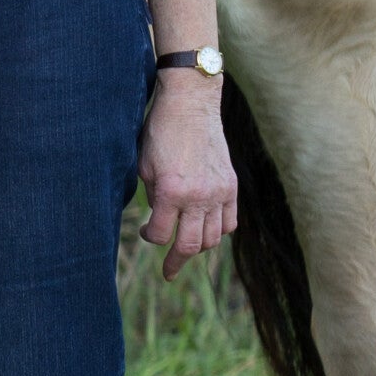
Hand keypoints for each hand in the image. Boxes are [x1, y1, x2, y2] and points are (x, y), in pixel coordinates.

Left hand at [137, 72, 237, 279]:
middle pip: (190, 246)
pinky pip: (230, 222)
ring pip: (213, 239)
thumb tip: (158, 217)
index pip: (160, 235)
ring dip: (199, 247)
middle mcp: (197, 197)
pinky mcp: (231, 186)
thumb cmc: (160, 129)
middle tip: (169, 271)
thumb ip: (152, 194)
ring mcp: (218, 193)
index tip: (146, 233)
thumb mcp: (144, 162)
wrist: (190, 103)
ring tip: (187, 248)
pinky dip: (219, 230)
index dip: (150, 239)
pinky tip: (207, 227)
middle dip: (176, 260)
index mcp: (170, 191)